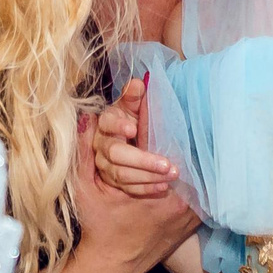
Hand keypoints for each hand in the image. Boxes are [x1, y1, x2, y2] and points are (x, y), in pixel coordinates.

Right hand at [71, 110, 199, 272]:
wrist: (111, 267)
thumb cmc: (97, 227)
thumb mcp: (83, 189)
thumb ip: (83, 151)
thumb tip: (85, 117)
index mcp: (155, 182)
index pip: (164, 138)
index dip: (157, 115)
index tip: (155, 98)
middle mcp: (181, 197)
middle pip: (186, 152)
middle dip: (178, 131)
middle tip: (177, 110)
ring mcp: (191, 211)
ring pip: (196, 171)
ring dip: (190, 152)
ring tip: (189, 129)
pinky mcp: (195, 220)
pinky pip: (201, 190)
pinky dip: (195, 175)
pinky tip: (189, 162)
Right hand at [92, 77, 176, 198]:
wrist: (132, 139)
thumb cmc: (135, 118)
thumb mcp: (135, 105)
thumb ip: (135, 96)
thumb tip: (139, 84)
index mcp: (107, 122)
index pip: (107, 123)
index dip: (118, 126)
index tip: (133, 129)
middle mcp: (101, 144)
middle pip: (115, 154)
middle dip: (142, 160)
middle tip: (166, 164)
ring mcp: (105, 165)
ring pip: (122, 174)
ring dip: (148, 176)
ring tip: (171, 175)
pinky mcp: (113, 181)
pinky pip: (128, 188)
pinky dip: (146, 188)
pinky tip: (163, 186)